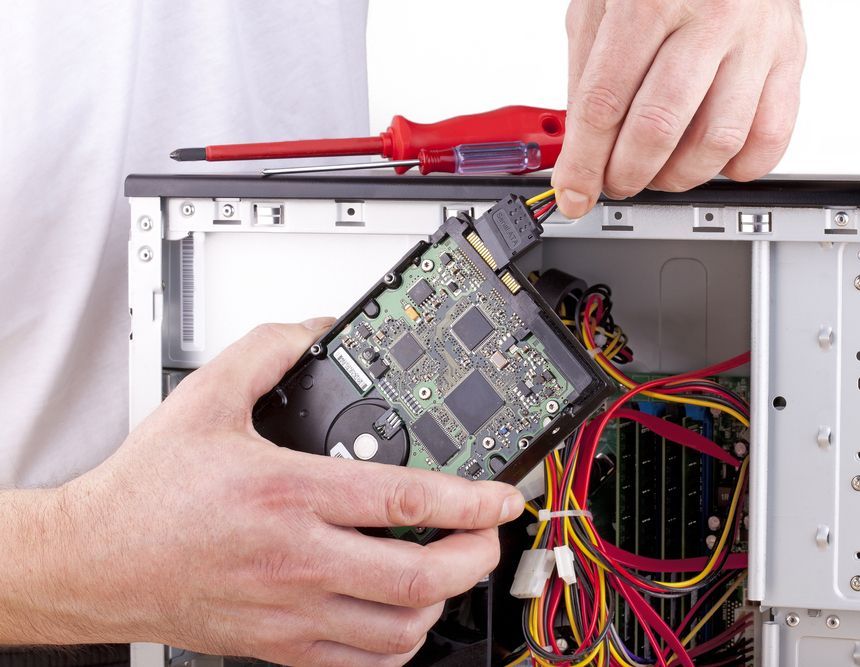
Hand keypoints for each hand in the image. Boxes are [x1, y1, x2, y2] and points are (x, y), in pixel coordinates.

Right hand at [6, 321, 523, 665]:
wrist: (94, 561)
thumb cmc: (147, 492)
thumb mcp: (205, 398)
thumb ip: (266, 352)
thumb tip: (312, 330)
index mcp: (289, 493)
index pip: (404, 501)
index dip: (469, 500)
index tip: (501, 497)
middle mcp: (297, 558)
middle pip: (418, 576)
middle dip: (474, 558)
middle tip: (488, 536)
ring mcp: (290, 610)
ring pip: (398, 630)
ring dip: (442, 601)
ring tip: (450, 570)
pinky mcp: (278, 644)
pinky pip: (359, 663)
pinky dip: (398, 643)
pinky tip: (402, 614)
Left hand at [553, 0, 805, 216]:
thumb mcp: (603, 0)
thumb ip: (588, 71)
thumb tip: (579, 145)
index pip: (606, 102)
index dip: (584, 161)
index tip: (574, 191)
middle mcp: (711, 17)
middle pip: (659, 127)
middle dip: (626, 174)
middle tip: (614, 182)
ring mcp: (757, 39)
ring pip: (718, 142)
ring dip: (679, 176)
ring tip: (658, 172)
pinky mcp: (791, 56)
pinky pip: (772, 136)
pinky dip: (738, 167)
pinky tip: (710, 158)